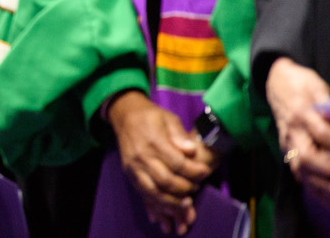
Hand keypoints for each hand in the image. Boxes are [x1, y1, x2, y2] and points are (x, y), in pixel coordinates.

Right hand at [106, 91, 213, 235]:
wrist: (124, 115)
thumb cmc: (150, 116)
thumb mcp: (168, 118)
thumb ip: (179, 135)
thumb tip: (191, 150)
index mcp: (152, 140)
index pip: (177, 162)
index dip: (194, 171)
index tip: (205, 172)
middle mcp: (141, 156)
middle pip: (166, 180)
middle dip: (185, 188)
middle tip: (197, 186)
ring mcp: (134, 167)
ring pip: (153, 191)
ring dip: (171, 202)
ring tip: (186, 203)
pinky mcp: (129, 174)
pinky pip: (142, 194)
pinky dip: (154, 205)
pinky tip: (165, 213)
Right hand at [266, 58, 329, 229]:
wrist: (275, 83)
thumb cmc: (299, 83)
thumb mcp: (314, 85)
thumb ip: (328, 102)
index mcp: (299, 112)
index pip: (319, 132)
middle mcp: (292, 133)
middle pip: (307, 159)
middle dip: (326, 176)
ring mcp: (290, 146)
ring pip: (306, 175)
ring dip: (328, 195)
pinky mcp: (291, 155)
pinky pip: (304, 178)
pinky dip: (321, 196)